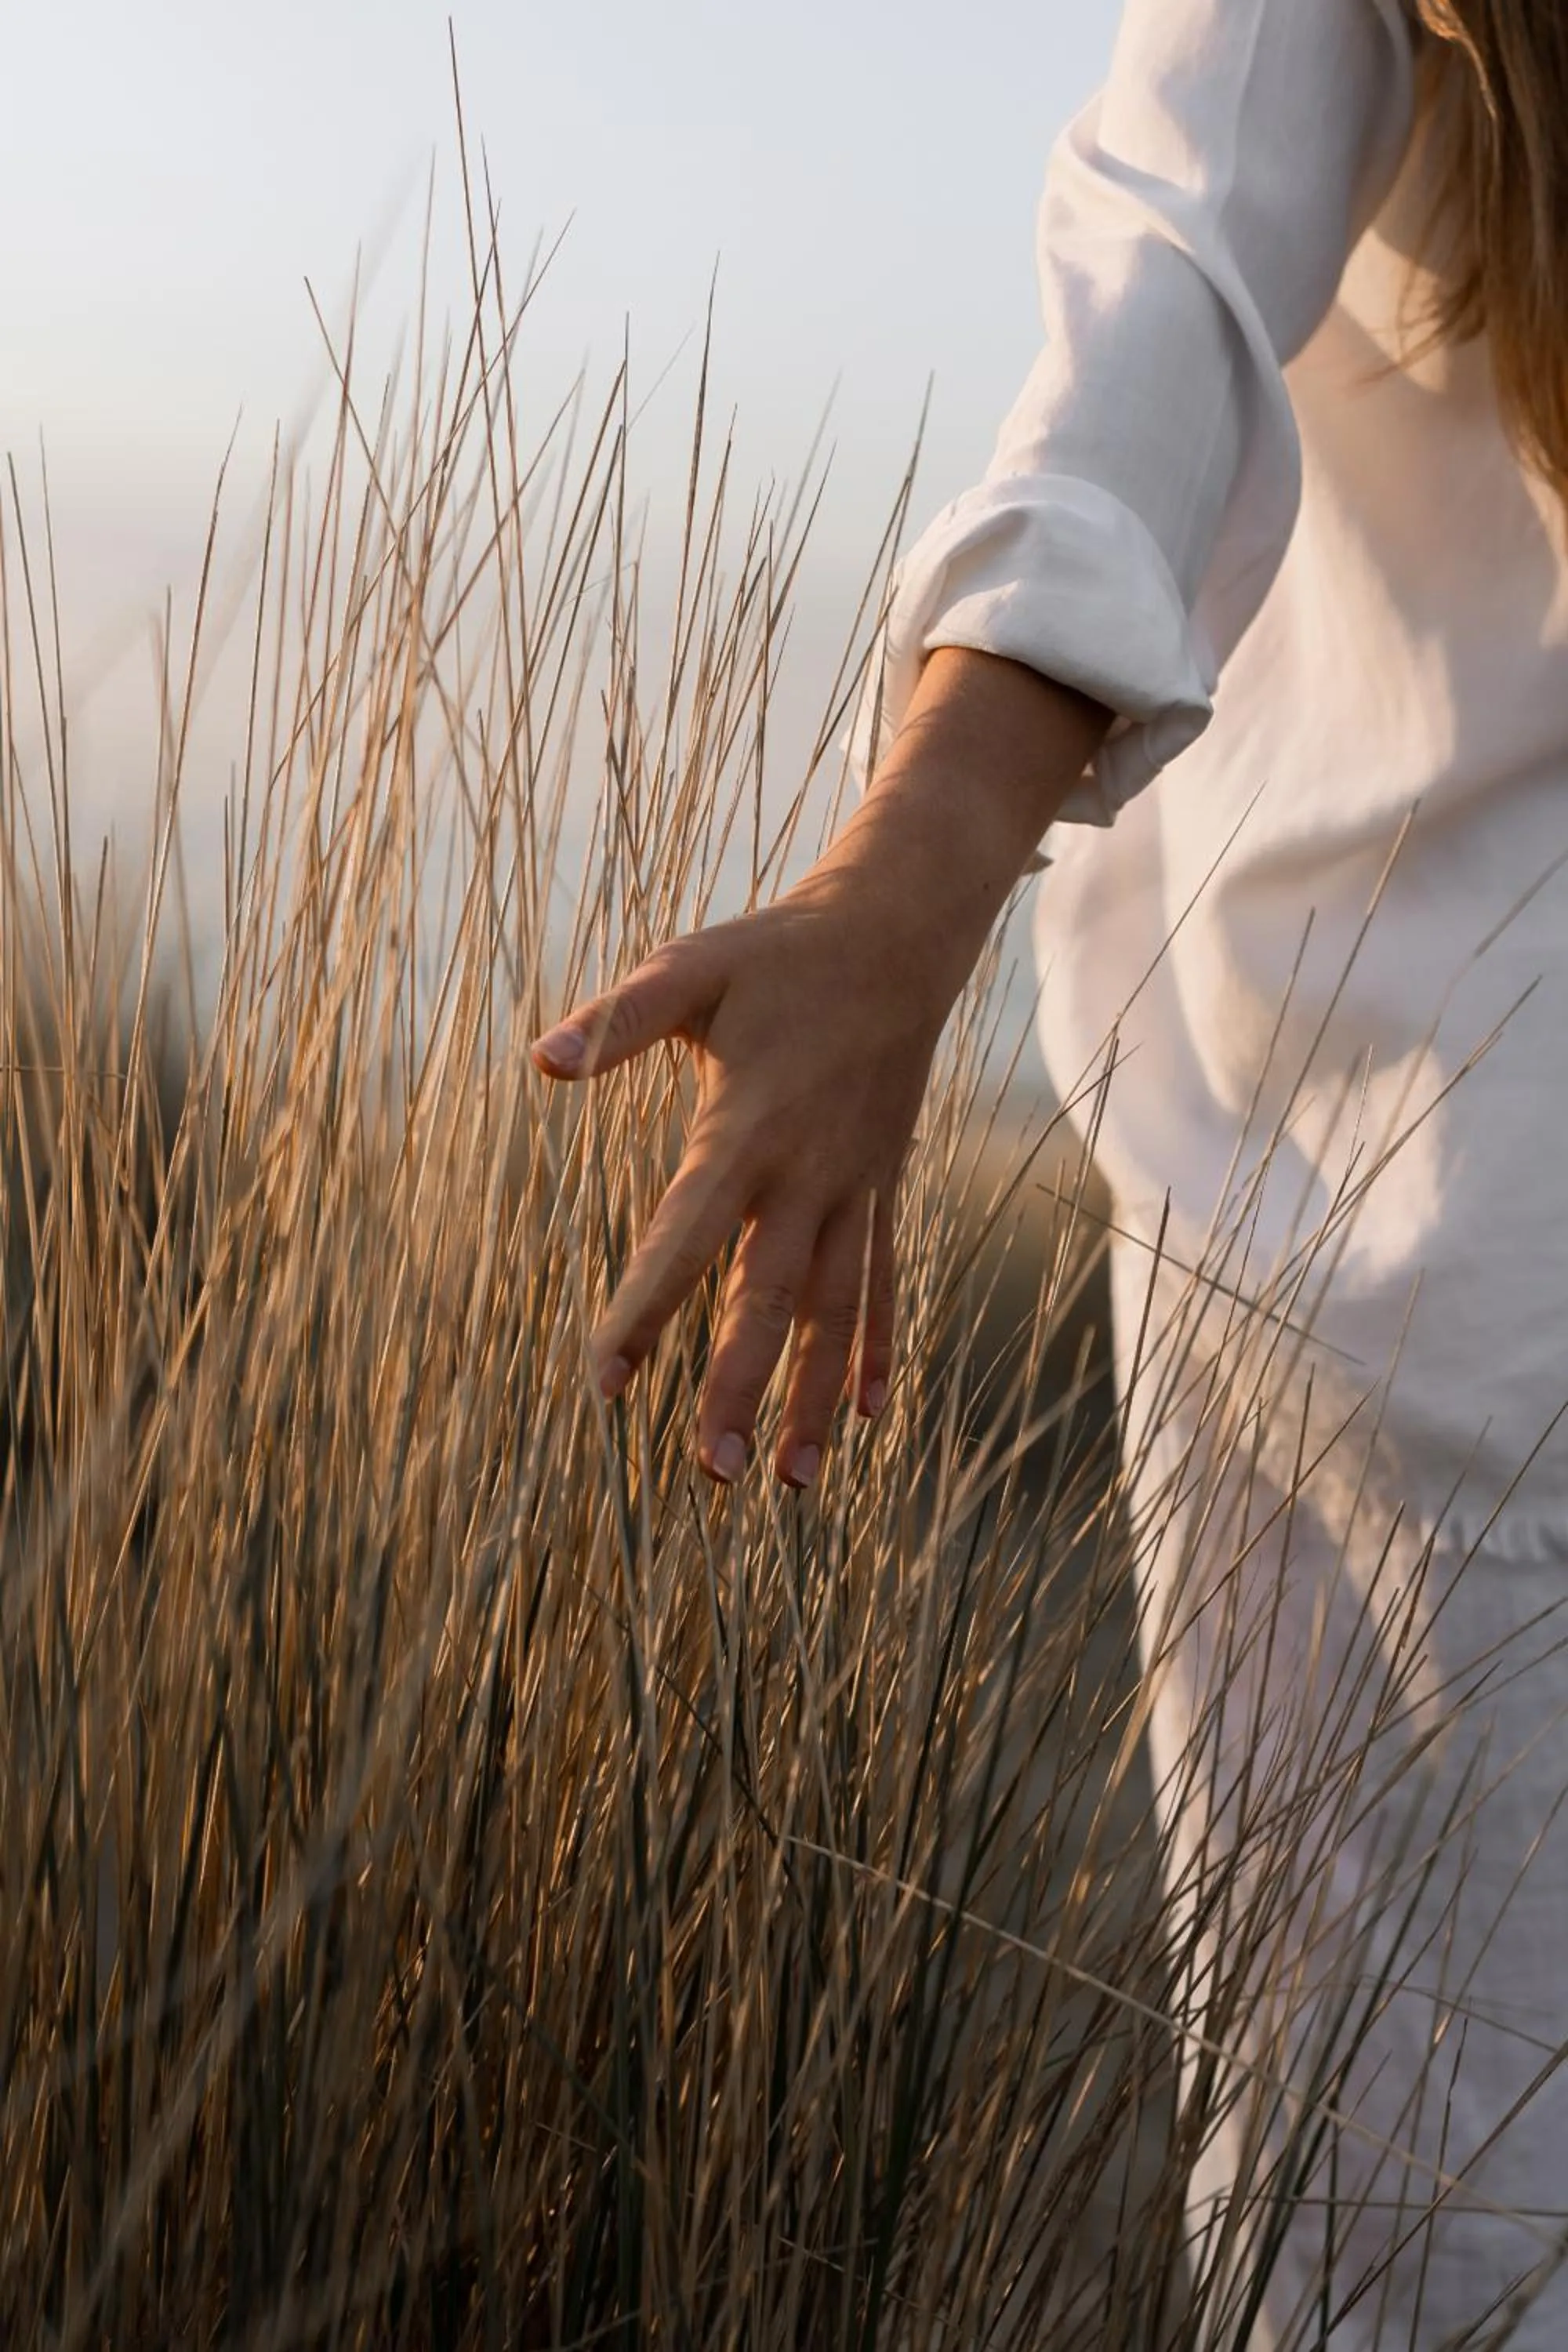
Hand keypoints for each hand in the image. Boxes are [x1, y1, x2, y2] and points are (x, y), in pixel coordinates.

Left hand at [531, 871, 948, 1488]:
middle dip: (742, 1388)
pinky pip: (882, 1281)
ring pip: (835, 1311)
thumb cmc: (778, 953)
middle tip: (713, 1473)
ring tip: (789, 1483)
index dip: (645, 1311)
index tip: (606, 1384)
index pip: (685, 1237)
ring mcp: (855, 1188)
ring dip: (812, 1397)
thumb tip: (541, 1061)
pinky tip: (868, 1417)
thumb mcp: (691, 969)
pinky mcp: (883, 1187)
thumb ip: (619, 1021)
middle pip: (770, 1299)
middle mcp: (807, 1175)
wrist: (900, 935)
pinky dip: (876, 1350)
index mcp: (745, 1130)